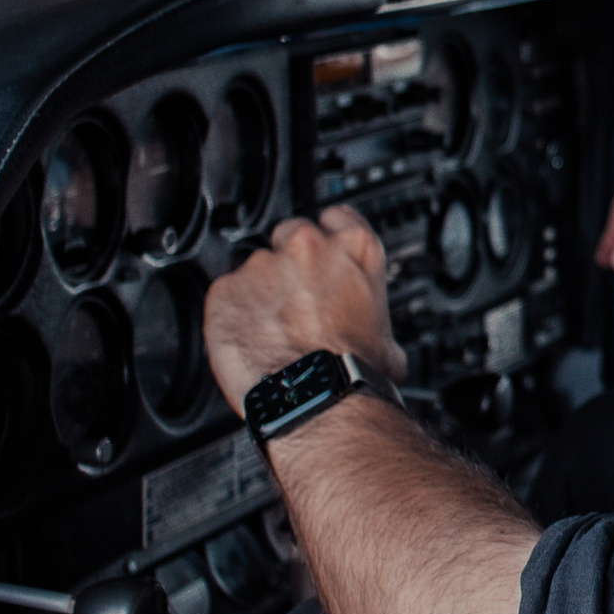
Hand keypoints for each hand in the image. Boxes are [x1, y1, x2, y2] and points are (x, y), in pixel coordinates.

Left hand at [203, 206, 408, 412]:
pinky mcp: (226, 289)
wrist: (316, 397)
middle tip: (296, 299)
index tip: (323, 257)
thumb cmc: (354, 372)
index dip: (328, 238)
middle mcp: (308, 247)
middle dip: (291, 261)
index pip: (337, 216)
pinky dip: (232, 313)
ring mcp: (263, 265)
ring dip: (261, 291)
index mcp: (354, 248)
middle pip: (291, 233)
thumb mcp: (387, 340)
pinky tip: (248, 339)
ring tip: (270, 330)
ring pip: (256, 267)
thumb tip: (378, 342)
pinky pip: (225, 294)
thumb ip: (373, 318)